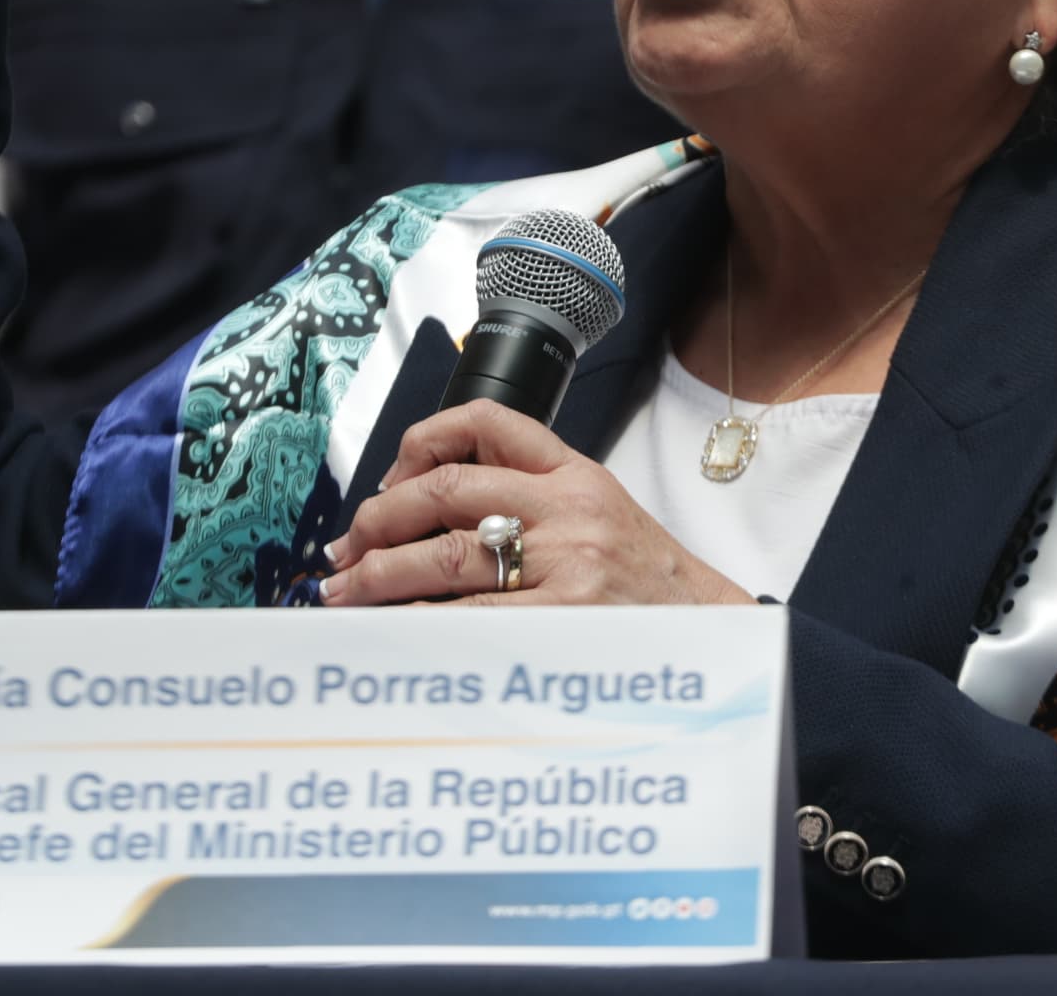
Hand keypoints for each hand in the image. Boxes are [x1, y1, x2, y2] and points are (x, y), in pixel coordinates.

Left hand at [321, 402, 753, 608]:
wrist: (711, 634)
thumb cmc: (651, 586)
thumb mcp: (602, 516)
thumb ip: (533, 502)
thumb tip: (430, 521)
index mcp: (577, 475)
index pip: (487, 423)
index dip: (421, 441)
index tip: (388, 477)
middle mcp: (570, 510)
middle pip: (446, 490)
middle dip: (378, 518)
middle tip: (347, 548)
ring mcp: (566, 565)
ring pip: (443, 555)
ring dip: (378, 574)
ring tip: (345, 593)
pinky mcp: (562, 621)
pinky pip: (465, 618)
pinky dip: (414, 622)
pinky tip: (389, 631)